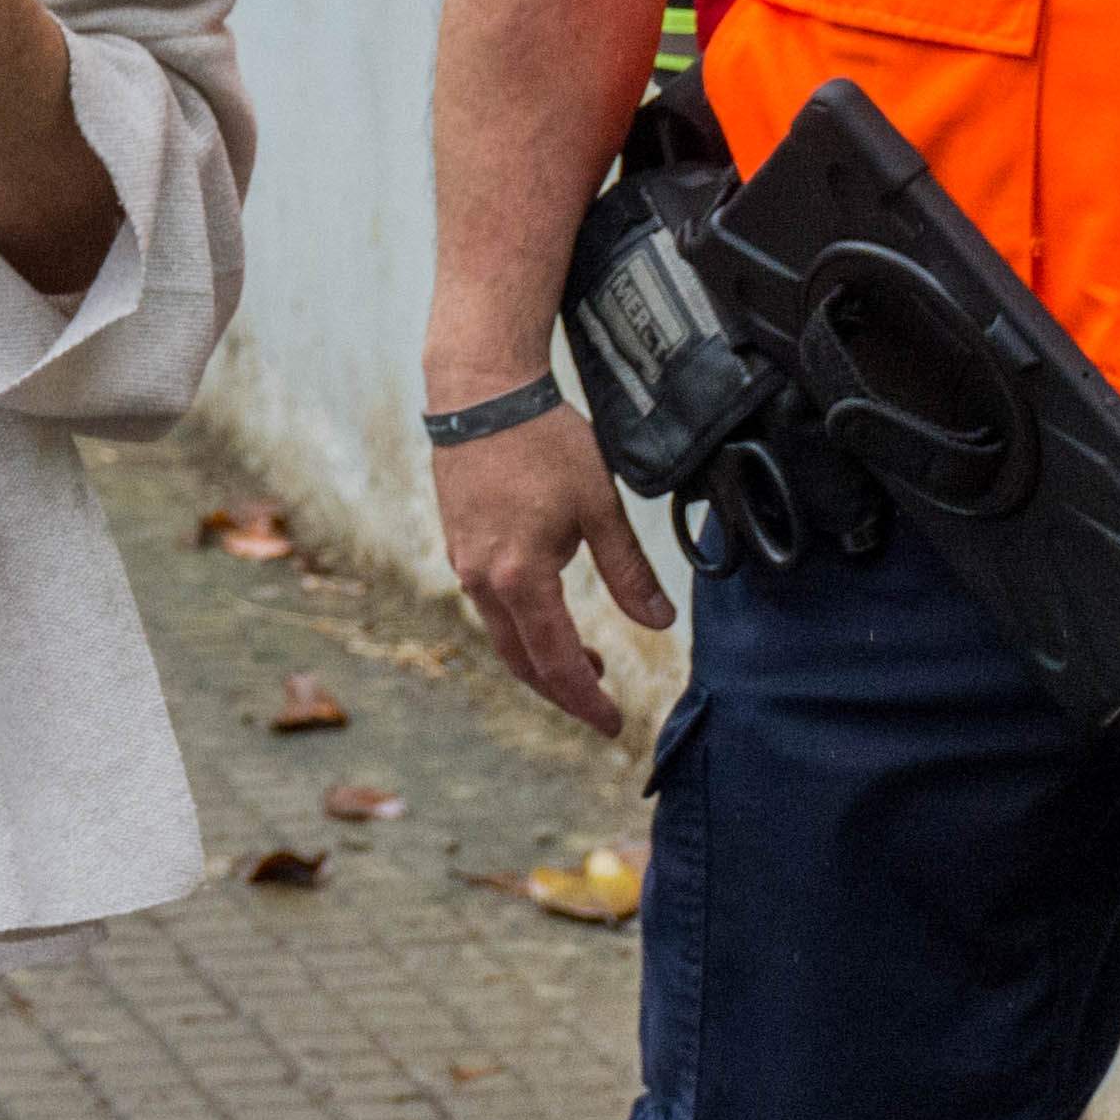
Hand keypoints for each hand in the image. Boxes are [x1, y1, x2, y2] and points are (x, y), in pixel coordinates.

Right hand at [436, 399, 674, 739]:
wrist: (480, 394)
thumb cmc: (543, 442)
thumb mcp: (600, 505)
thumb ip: (629, 571)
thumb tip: (660, 622)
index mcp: (521, 577)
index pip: (556, 662)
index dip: (587, 700)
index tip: (614, 725)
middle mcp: (483, 581)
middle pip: (522, 661)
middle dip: (562, 691)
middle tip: (599, 707)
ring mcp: (464, 564)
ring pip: (503, 635)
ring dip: (542, 657)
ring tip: (585, 663)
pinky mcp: (459, 545)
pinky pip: (490, 605)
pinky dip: (522, 626)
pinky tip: (548, 613)